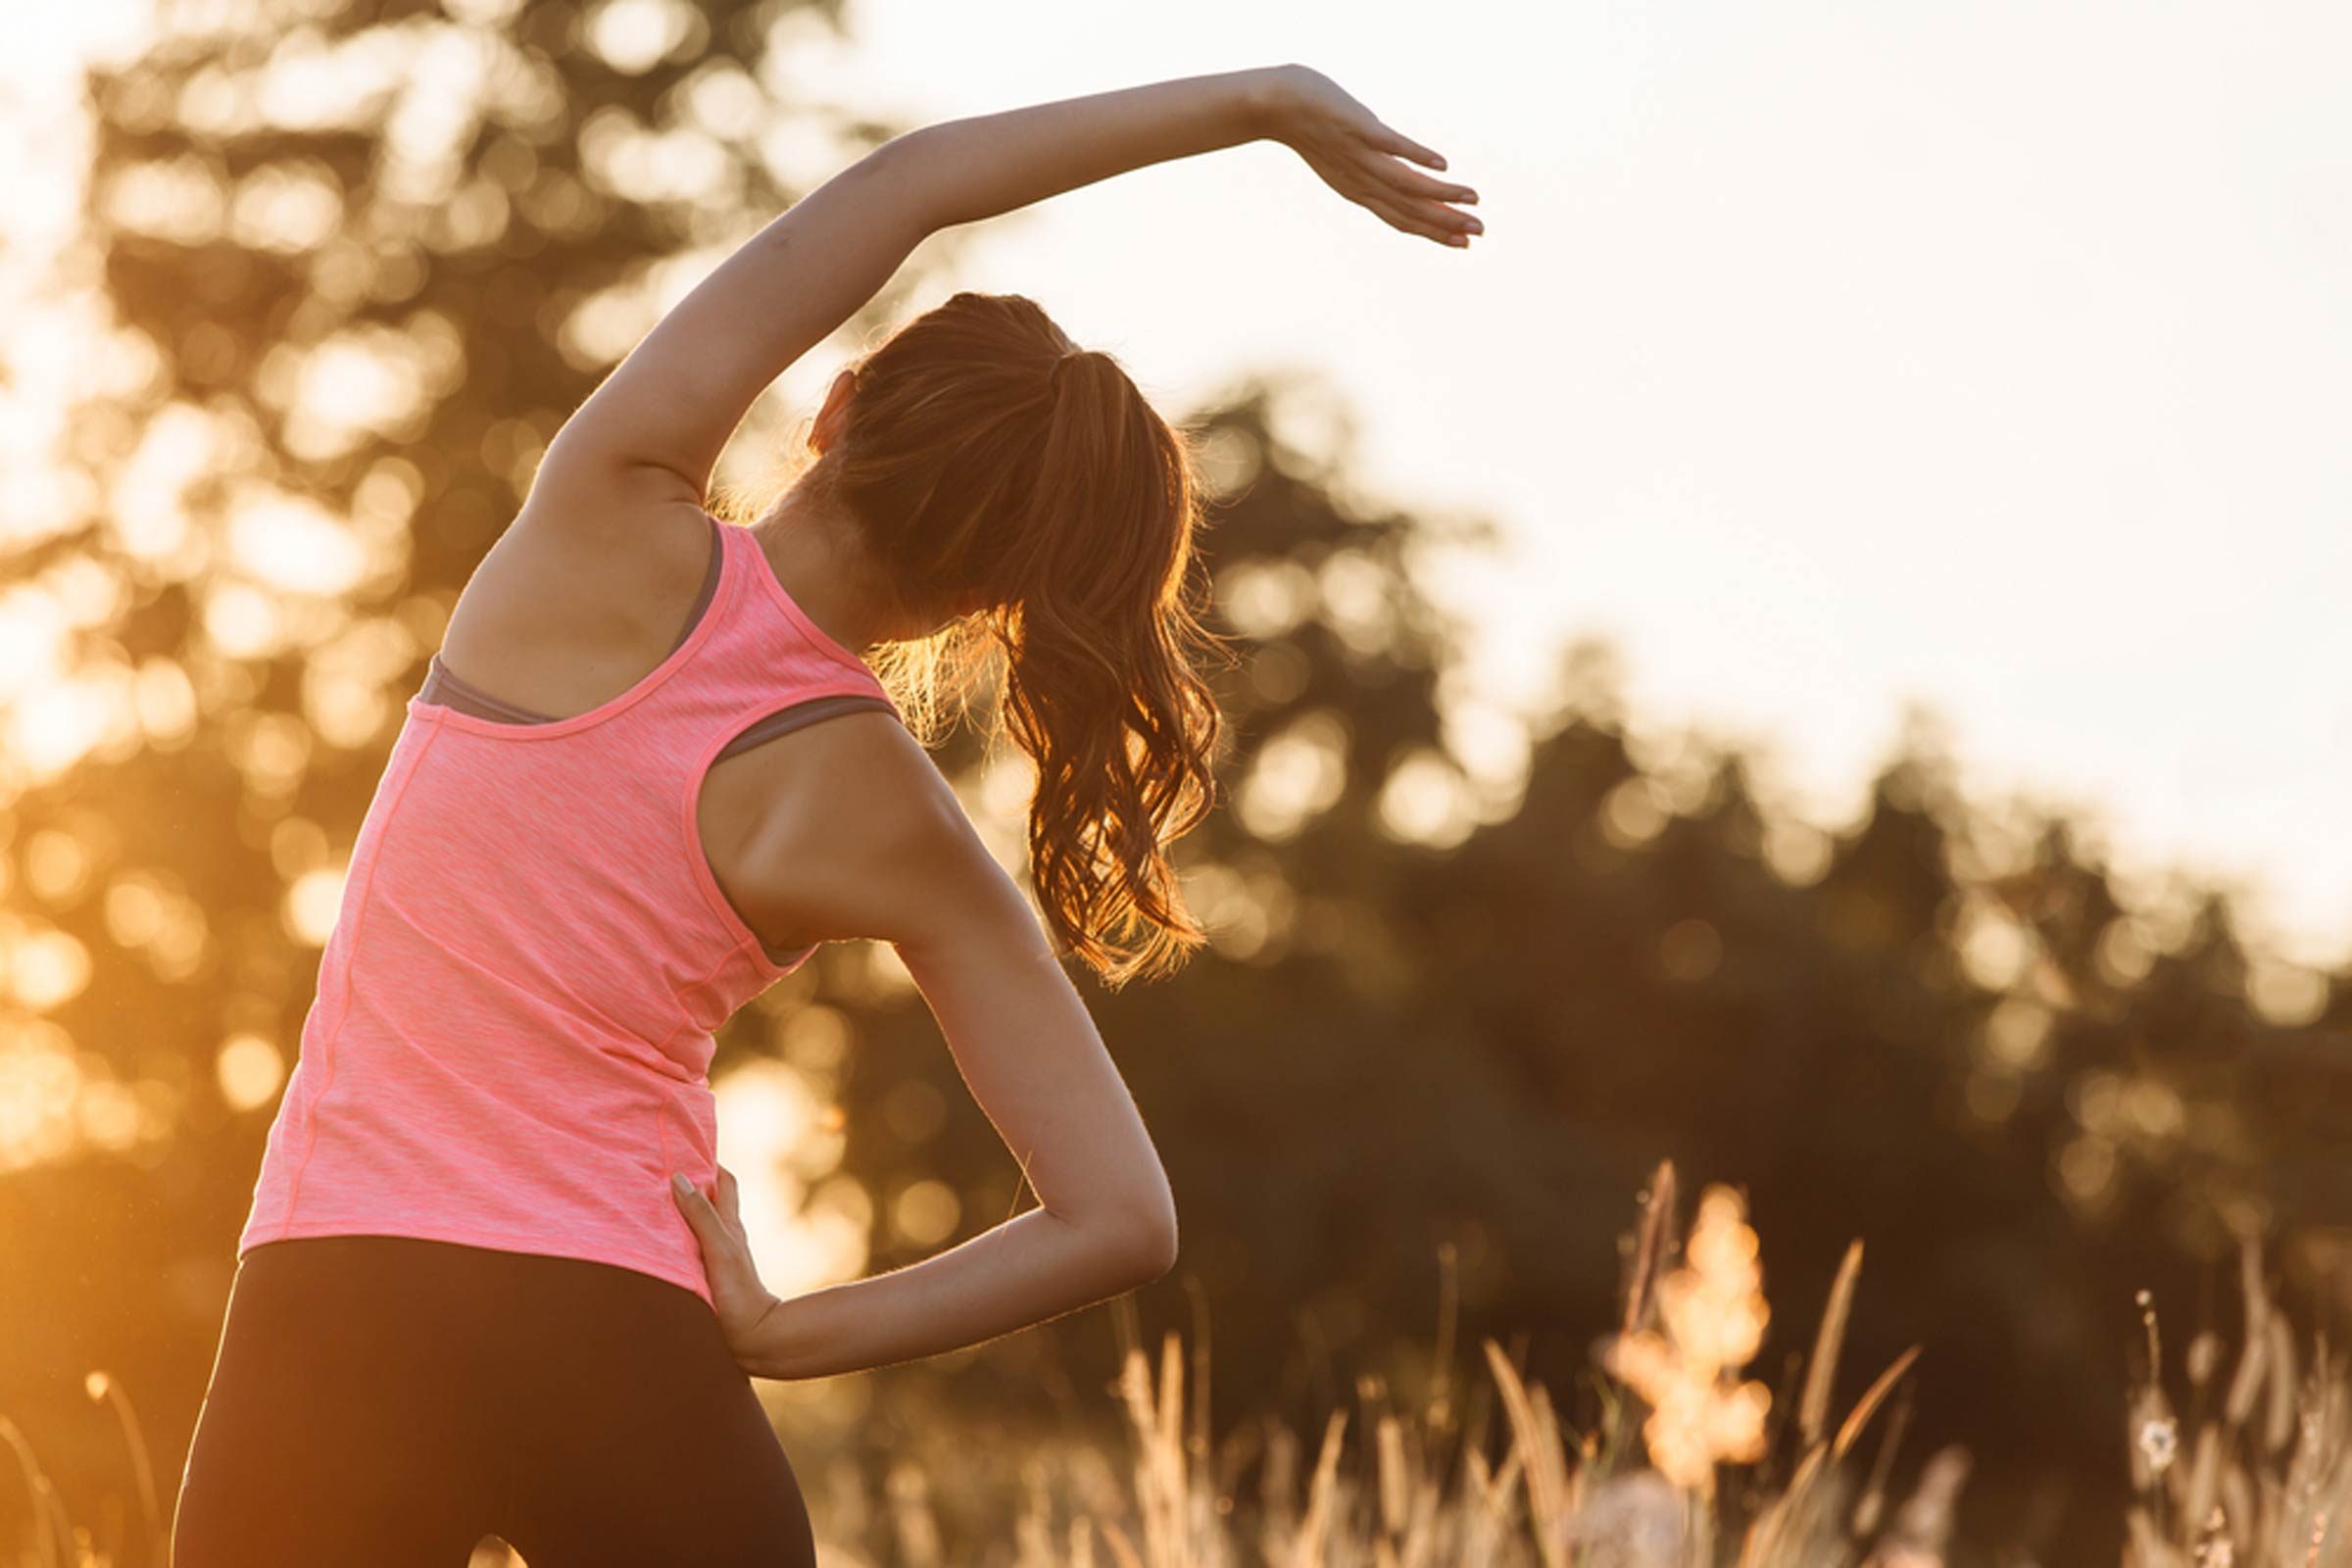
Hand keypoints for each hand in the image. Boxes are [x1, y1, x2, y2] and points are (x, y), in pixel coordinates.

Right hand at [670, 1166, 783, 1370]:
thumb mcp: (719, 1248)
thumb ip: (700, 1216)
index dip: (709, 1161)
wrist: (754, 1337)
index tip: (686, 1144)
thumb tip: (681, 1178)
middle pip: (711, 1199)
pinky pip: (691, 1248)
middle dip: (692, 1181)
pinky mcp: (709, 1277)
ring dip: (682, 1210)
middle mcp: (725, 1236)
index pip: (723, 1181)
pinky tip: (662, 1243)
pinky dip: (678, 1238)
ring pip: (700, 1223)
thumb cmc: (738, 1292)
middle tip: (663, 1167)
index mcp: (729, 1224)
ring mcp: (718, 1257)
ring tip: (653, 1200)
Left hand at [1261, 65, 1481, 247]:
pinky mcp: (1359, 128)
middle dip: (1447, 222)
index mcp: (1359, 190)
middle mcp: (1362, 180)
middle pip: (1410, 208)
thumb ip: (1370, 166)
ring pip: (1406, 183)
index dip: (1434, 232)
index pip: (1402, 218)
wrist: (1276, 106)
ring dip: (1441, 194)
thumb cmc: (1311, 127)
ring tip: (1472, 198)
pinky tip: (1442, 165)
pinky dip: (1417, 157)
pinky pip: (1392, 146)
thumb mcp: (1343, 157)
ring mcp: (1361, 155)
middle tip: (1479, 232)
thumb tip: (1389, 169)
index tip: (1464, 244)